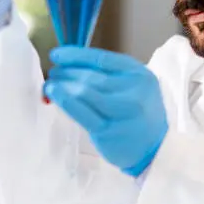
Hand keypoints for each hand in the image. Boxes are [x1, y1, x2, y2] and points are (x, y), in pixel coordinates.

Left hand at [44, 47, 167, 176]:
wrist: (154, 147)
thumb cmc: (137, 112)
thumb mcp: (133, 85)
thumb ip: (109, 74)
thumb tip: (70, 64)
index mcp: (138, 74)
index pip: (101, 59)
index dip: (75, 55)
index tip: (56, 55)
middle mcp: (133, 91)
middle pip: (91, 76)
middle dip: (66, 72)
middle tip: (53, 73)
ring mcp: (122, 112)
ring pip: (84, 92)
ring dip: (62, 86)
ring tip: (50, 85)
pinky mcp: (109, 131)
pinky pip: (81, 113)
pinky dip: (64, 101)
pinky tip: (53, 95)